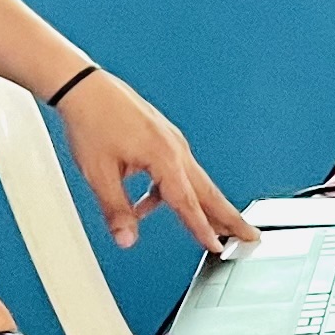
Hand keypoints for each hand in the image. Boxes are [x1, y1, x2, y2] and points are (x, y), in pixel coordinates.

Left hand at [55, 71, 252, 254]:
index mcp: (164, 157)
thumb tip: (125, 238)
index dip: (203, 228)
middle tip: (249, 236)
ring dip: (202, 206)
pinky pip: (174, 171)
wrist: (84, 87)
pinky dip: (169, 192)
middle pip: (207, 191)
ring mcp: (171, 141)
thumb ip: (116, 209)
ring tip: (211, 228)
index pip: (188, 203)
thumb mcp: (99, 174)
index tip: (217, 246)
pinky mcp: (162, 138)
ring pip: (194, 181)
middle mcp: (174, 148)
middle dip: (228, 216)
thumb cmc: (92, 121)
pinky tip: (149, 203)